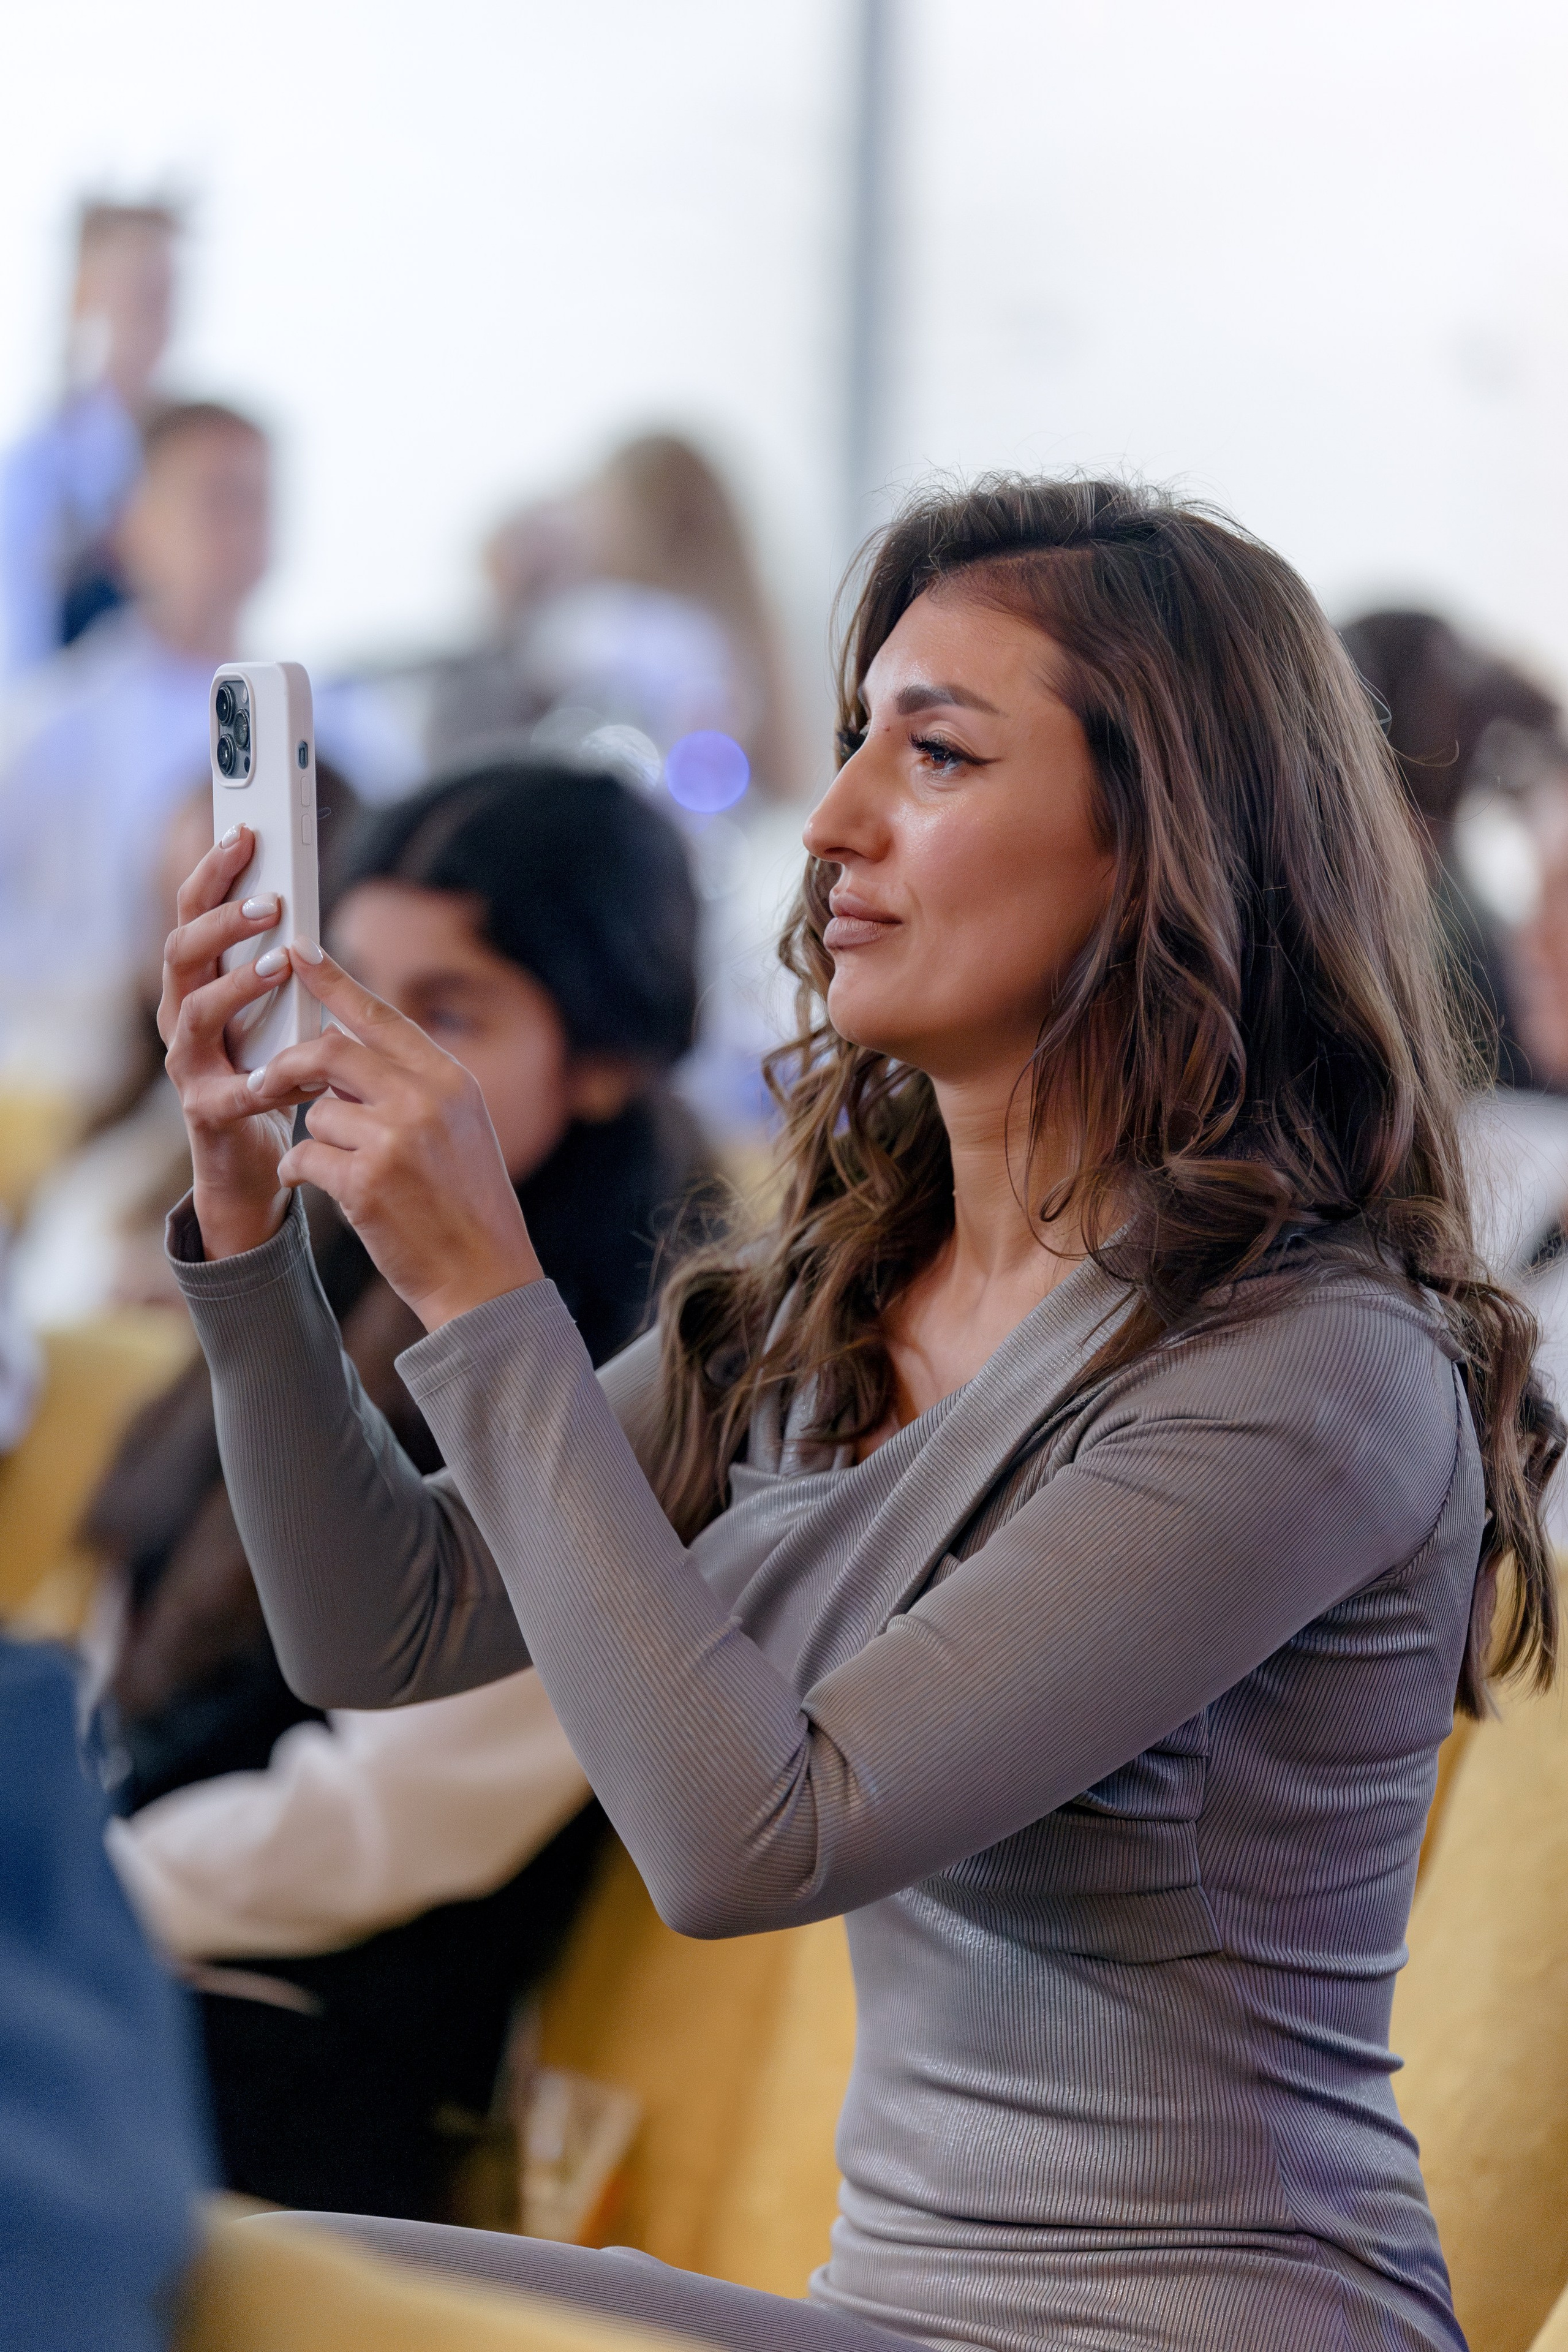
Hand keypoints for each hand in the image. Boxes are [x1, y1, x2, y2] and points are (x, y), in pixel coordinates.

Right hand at [159, 826, 300, 1260]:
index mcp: (198, 984)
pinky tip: (297, 1071)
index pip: (192, 914)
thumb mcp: (280, 1013)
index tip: (243, 832)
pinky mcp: (207, 1111)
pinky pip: (233, 1091)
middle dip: (223, 918)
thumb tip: (310, 914)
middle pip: (182, 950)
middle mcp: (182, 1017)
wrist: (254, 1164)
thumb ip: (284, 969)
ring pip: (197, 1011)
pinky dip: (266, 1079)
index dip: (213, 873)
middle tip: (271, 900)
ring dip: (238, 983)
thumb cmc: (270, 1074)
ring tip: (280, 964)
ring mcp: (188, 1064)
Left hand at [243, 945, 542, 1329]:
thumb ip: (415, 1086)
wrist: (485, 1279)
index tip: (299, 951)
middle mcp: (425, 1099)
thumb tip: (350, 1049)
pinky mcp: (365, 1181)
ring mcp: (396, 1139)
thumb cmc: (468, 1207)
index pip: (380, 1015)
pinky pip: (305, 1155)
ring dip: (316, 1139)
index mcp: (451, 1080)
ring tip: (343, 1171)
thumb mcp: (460, 1130)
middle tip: (265, 1082)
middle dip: (289, 1066)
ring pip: (316, 1111)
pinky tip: (328, 1191)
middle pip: (331, 1051)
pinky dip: (303, 1173)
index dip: (333, 980)